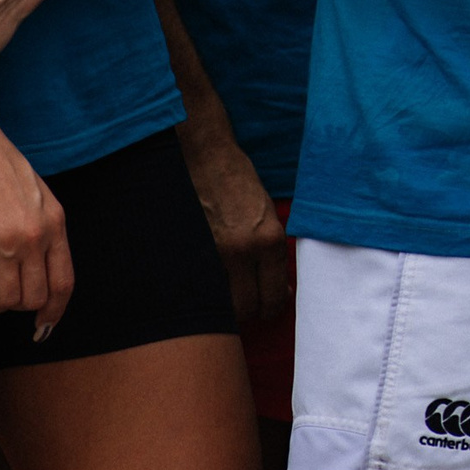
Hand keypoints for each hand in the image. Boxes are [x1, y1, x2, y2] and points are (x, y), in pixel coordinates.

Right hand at [0, 93, 73, 331]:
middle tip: (0, 299)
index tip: (43, 327)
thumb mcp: (36, 194)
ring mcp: (3, 241)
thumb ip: (43, 228)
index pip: (64, 282)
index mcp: (55, 222)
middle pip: (33, 297)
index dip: (54, 312)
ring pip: (5, 301)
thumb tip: (39, 264)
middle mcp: (35, 236)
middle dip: (17, 307)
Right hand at [183, 130, 289, 322]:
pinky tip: (205, 287)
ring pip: (221, 305)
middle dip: (250, 314)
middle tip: (248, 308)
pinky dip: (204, 292)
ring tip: (226, 300)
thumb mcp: (268, 215)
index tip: (269, 307)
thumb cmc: (239, 182)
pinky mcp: (188, 251)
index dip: (272, 308)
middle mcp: (243, 251)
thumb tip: (281, 288)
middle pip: (247, 309)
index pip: (274, 297)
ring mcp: (213, 253)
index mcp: (269, 241)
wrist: (205, 156)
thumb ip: (272, 253)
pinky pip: (200, 286)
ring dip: (225, 308)